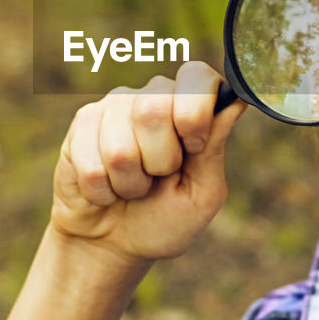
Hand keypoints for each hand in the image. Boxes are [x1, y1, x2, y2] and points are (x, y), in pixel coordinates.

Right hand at [51, 61, 246, 266]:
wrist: (113, 243)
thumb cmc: (163, 217)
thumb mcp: (202, 192)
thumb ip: (214, 148)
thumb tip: (236, 101)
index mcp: (190, 105)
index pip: (197, 76)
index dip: (195, 114)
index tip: (193, 148)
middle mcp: (152, 96)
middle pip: (154, 109)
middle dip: (160, 160)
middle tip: (158, 176)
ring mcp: (113, 106)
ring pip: (120, 145)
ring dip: (130, 182)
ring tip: (131, 186)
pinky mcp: (81, 125)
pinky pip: (92, 163)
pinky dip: (103, 191)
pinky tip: (106, 189)